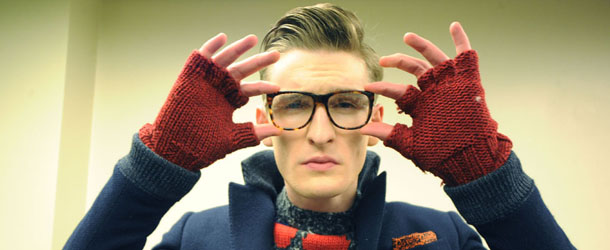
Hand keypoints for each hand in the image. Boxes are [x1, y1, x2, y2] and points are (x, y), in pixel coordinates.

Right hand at [139, 33, 281, 170]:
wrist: (175, 147)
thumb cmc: (201, 145)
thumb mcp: (232, 138)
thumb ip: (254, 133)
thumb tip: (278, 131)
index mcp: (229, 101)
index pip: (250, 89)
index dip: (262, 87)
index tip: (277, 87)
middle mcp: (219, 88)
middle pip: (242, 70)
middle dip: (258, 61)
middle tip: (275, 55)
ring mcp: (206, 80)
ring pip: (225, 59)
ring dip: (238, 48)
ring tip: (252, 39)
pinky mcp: (190, 76)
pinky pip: (202, 57)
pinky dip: (211, 46)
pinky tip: (223, 38)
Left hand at [361, 22, 511, 185]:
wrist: (471, 160)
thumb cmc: (442, 155)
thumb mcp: (412, 144)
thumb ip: (389, 134)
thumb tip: (362, 129)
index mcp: (420, 105)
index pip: (398, 91)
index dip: (383, 88)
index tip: (367, 86)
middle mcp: (434, 92)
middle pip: (414, 69)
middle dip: (398, 61)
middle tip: (384, 58)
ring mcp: (450, 85)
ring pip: (434, 58)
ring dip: (421, 45)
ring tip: (407, 36)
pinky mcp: (468, 82)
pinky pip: (465, 56)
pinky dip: (461, 40)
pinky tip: (453, 26)